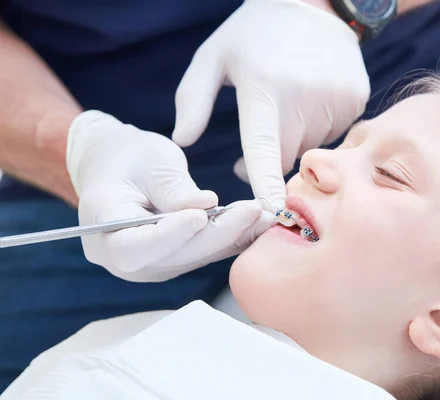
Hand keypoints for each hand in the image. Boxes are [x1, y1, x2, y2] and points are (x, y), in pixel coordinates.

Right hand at [67, 111, 273, 281]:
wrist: (116, 166)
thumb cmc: (125, 156)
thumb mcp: (146, 160)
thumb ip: (172, 187)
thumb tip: (207, 206)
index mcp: (103, 230)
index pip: (133, 246)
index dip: (168, 236)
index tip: (200, 216)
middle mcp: (124, 258)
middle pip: (174, 255)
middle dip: (217, 234)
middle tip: (253, 212)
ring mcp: (151, 264)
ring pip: (195, 256)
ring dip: (233, 237)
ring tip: (265, 217)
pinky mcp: (175, 259)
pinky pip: (205, 252)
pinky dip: (234, 238)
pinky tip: (261, 225)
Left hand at [172, 0, 369, 208]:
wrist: (312, 4)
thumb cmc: (253, 34)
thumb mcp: (214, 57)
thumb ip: (192, 99)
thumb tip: (182, 141)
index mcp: (265, 89)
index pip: (264, 150)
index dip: (266, 185)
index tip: (272, 214)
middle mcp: (305, 97)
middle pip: (285, 159)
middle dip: (269, 156)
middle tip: (259, 131)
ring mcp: (337, 99)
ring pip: (310, 148)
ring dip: (295, 138)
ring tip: (289, 99)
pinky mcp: (357, 99)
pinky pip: (333, 133)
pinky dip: (318, 125)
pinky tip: (311, 96)